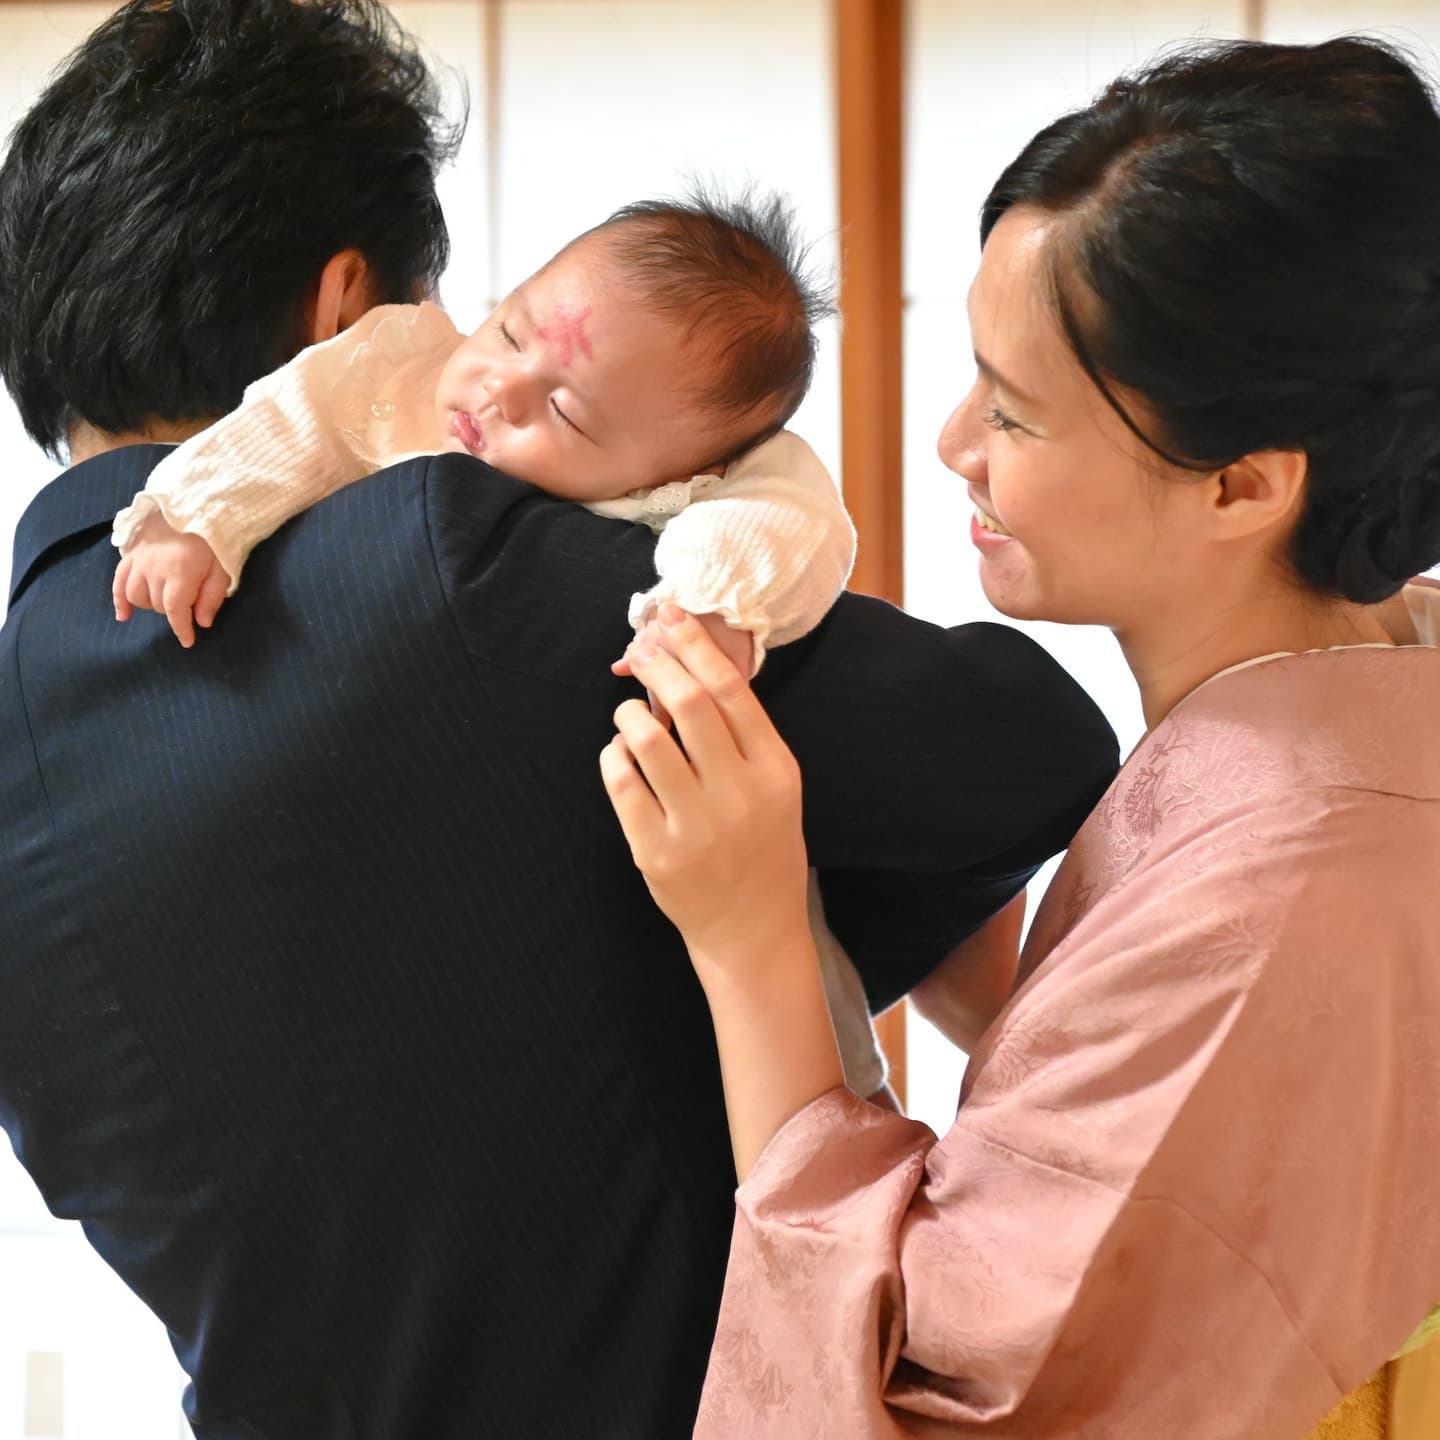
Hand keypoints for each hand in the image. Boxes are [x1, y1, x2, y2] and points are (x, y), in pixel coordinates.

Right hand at [112, 511, 230, 648]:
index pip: (175, 609)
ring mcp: (138, 561)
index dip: (181, 629)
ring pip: (136, 597)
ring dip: (151, 604)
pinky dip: (119, 601)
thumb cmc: (209, 540)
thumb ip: (212, 596)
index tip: (188, 641)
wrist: (187, 506)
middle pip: (157, 605)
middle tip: (189, 600)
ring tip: (167, 599)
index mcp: (179, 571)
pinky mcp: (129, 555)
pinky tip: (124, 616)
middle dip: (173, 610)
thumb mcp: (221, 568)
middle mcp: (154, 568)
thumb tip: (202, 623)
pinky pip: (117, 582)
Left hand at [601, 602, 842, 1176]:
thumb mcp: (775, 788)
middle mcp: (740, 795)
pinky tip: (619, 756)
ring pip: (645, 738)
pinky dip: (612, 757)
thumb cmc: (763, 847)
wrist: (754, 931)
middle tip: (638, 650)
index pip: (731, 690)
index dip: (694, 646)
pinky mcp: (656, 853)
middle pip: (688, 703)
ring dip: (627, 713)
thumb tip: (684, 668)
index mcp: (776, 771)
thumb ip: (741, 735)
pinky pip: (620, 783)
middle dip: (655, 663)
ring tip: (628, 715)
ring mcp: (696, 826)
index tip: (669, 620)